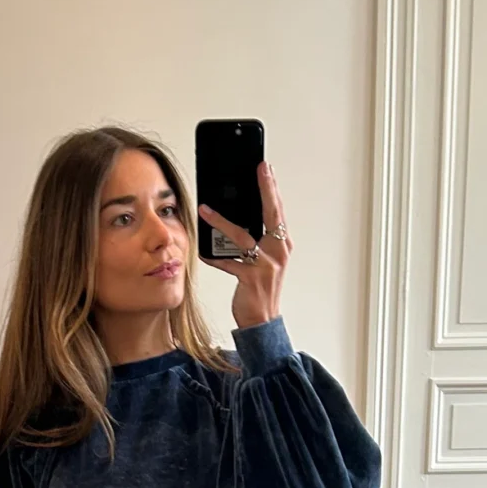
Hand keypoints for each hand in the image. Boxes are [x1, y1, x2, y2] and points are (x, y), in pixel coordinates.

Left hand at [197, 162, 292, 329]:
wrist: (262, 319)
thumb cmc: (261, 289)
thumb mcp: (265, 260)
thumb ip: (259, 239)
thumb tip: (240, 217)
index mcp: (282, 244)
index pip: (277, 210)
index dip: (272, 188)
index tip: (266, 168)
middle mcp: (278, 251)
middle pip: (271, 214)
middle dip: (265, 189)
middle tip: (259, 170)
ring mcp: (266, 264)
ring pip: (242, 236)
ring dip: (221, 222)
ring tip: (205, 210)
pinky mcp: (251, 278)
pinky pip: (228, 263)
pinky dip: (215, 257)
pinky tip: (204, 252)